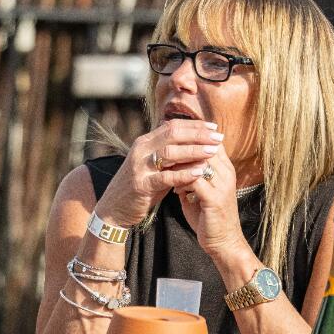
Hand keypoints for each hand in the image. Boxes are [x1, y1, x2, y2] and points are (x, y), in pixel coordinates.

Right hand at [97, 119, 222, 225]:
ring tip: (213, 152)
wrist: (114, 208)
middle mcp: (140, 150)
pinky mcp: (141, 184)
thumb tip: (194, 143)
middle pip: (172, 134)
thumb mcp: (153, 167)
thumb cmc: (139, 187)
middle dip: (198, 135)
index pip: (172, 126)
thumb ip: (170, 155)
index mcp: (144, 143)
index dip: (194, 125)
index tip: (214, 128)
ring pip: (169, 153)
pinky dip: (183, 174)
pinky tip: (199, 173)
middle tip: (219, 138)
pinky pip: (165, 177)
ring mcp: (139, 167)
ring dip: (193, 151)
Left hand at [174, 144, 247, 257]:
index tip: (168, 142)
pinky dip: (182, 181)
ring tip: (166, 169)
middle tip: (163, 152)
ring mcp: (223, 185)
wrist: (223, 242)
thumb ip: (190, 175)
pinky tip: (173, 188)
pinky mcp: (215, 199)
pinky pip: (196, 181)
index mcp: (224, 168)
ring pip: (199, 161)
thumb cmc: (208, 215)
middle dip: (182, 148)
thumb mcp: (199, 190)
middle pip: (204, 146)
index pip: (208, 140)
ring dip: (180, 164)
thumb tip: (173, 163)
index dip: (189, 138)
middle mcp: (226, 173)